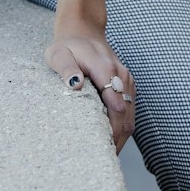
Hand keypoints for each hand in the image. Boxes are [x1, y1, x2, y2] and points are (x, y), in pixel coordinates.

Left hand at [45, 24, 135, 154]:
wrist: (84, 32)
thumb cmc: (68, 46)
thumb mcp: (59, 54)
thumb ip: (67, 68)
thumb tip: (75, 84)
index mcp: (105, 67)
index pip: (114, 99)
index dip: (112, 124)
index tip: (105, 144)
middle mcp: (120, 75)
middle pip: (125, 113)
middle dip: (116, 137)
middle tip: (102, 158)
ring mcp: (127, 81)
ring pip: (130, 115)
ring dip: (121, 136)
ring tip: (106, 156)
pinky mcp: (128, 87)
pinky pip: (130, 112)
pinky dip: (123, 128)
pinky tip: (111, 142)